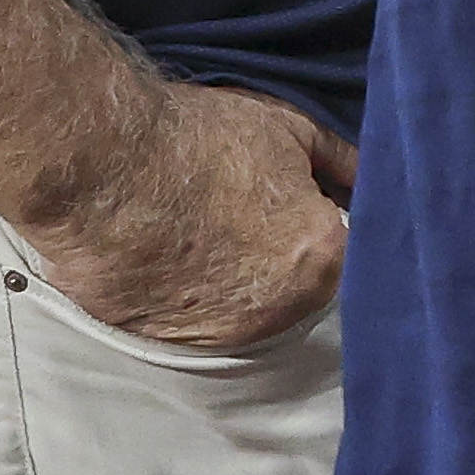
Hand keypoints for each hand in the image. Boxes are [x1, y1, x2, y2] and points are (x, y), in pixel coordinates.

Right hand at [1, 79, 352, 350]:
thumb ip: (344, 162)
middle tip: (249, 218)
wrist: (101, 162)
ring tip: (205, 234)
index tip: (305, 214)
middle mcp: (277, 311)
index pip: (352, 262)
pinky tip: (171, 256)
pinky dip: (187, 298)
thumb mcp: (290, 130)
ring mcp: (217, 335)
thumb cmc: (196, 139)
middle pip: (298, 291)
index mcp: (320, 261)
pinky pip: (190, 324)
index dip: (328, 233)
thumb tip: (373, 177)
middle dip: (284, 259)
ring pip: (246, 312)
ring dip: (236, 284)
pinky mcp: (163, 343)